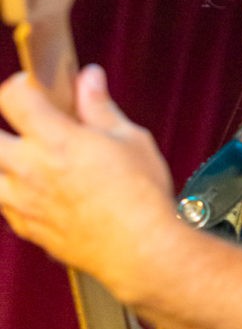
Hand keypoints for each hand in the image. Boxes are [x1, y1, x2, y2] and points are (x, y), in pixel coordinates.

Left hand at [0, 65, 176, 301]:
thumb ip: (100, 107)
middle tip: (23, 123)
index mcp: (56, 140)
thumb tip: (89, 78)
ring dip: (4, 161)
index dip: (21, 85)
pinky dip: (10, 191)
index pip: (13, 97)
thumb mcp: (130, 138)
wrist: (140, 250)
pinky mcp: (26, 227)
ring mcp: (22, 202)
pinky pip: (2, 204)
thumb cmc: (141, 195)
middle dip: (3, 126)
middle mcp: (30, 170)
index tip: (33, 87)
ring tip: (26, 157)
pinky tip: (35, 188)